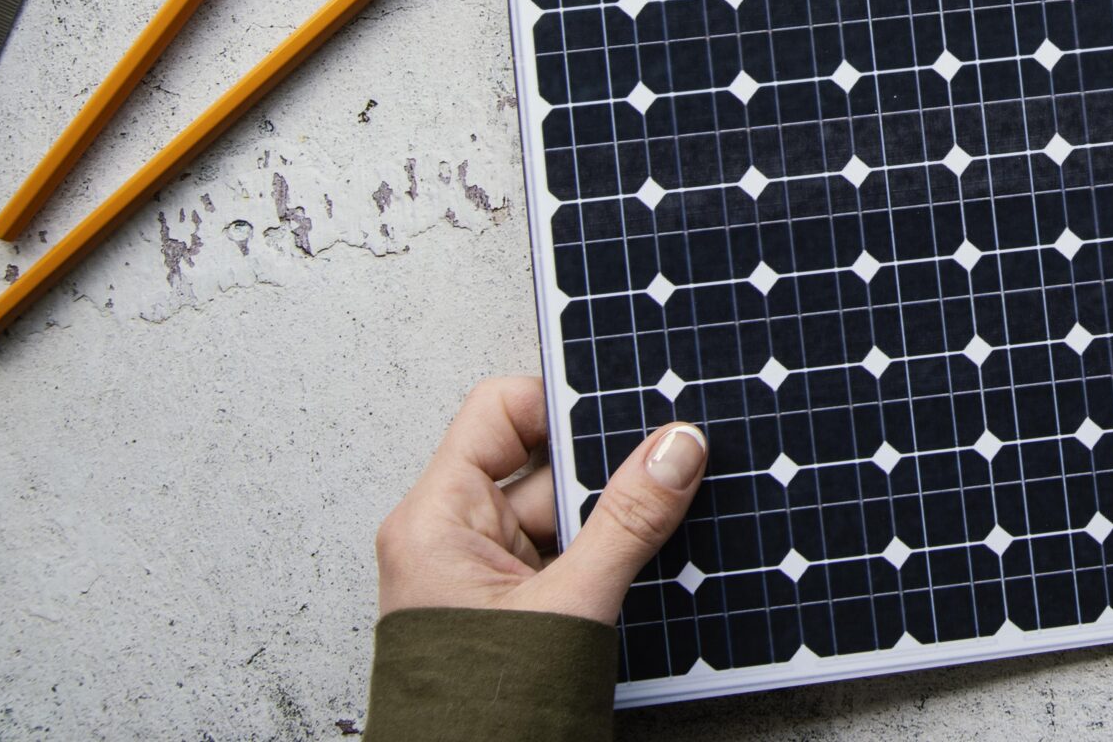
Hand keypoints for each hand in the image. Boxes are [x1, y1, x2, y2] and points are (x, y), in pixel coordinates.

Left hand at [375, 376, 709, 624]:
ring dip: (617, 518)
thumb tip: (676, 446)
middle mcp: (451, 539)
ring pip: (564, 515)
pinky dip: (611, 554)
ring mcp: (482, 578)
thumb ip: (629, 521)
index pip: (500, 412)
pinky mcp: (513, 611)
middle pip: (543, 464)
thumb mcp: (569, 608)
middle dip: (608, 468)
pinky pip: (568, 556)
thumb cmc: (481, 720)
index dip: (564, 401)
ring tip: (670, 519)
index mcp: (436, 520)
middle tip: (672, 460)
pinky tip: (652, 559)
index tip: (633, 403)